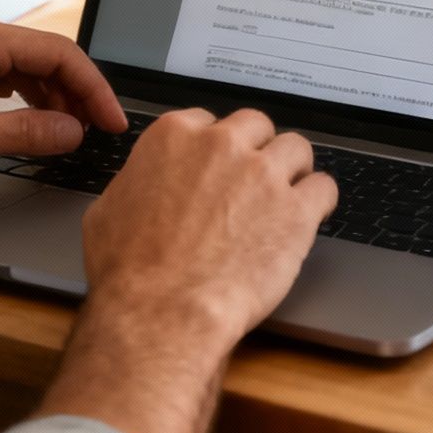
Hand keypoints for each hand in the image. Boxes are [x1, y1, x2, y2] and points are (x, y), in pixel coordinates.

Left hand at [0, 17, 125, 191]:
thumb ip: (24, 133)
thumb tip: (71, 131)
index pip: (61, 55)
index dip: (95, 90)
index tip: (112, 123)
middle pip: (47, 57)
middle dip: (78, 94)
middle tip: (98, 132)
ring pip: (25, 67)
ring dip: (52, 98)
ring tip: (69, 133)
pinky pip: (1, 75)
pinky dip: (25, 98)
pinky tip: (31, 122)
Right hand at [37, 108, 336, 432]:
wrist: (161, 312)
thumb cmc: (130, 272)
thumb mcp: (108, 211)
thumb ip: (136, 183)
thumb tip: (142, 186)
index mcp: (174, 137)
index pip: (208, 120)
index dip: (216, 146)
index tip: (220, 164)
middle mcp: (222, 146)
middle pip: (257, 126)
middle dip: (257, 150)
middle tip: (255, 180)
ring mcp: (263, 175)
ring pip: (296, 148)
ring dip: (293, 169)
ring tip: (287, 195)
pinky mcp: (296, 211)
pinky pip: (324, 187)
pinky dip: (319, 200)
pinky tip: (311, 214)